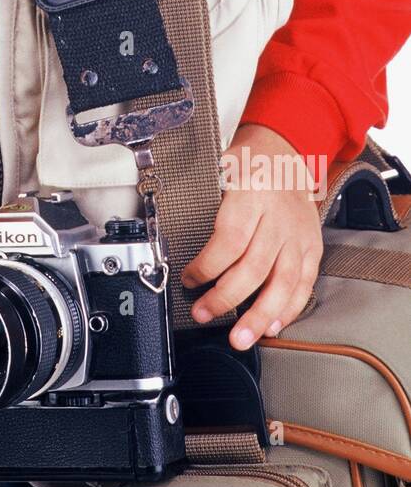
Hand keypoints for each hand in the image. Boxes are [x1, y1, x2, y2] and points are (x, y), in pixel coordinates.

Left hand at [179, 122, 324, 350]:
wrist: (286, 149)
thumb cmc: (248, 161)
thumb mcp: (219, 168)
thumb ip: (202, 202)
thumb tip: (173, 236)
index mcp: (252, 195)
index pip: (231, 239)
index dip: (208, 266)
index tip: (189, 280)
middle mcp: (279, 217)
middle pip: (255, 267)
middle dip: (227, 298)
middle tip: (204, 315)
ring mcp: (298, 234)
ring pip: (283, 282)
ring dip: (260, 315)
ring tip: (241, 338)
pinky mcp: (312, 246)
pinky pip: (305, 283)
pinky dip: (290, 308)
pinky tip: (273, 325)